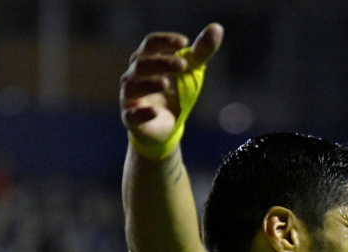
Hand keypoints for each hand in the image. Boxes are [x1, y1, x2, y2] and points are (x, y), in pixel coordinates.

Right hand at [120, 24, 222, 146]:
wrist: (165, 128)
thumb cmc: (174, 93)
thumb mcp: (190, 72)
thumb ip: (201, 52)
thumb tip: (217, 28)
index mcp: (146, 60)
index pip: (150, 44)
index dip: (165, 41)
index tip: (184, 43)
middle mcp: (134, 76)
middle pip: (142, 63)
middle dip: (162, 63)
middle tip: (183, 65)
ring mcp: (130, 98)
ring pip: (133, 86)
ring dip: (149, 83)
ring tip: (166, 83)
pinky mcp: (131, 119)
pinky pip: (132, 115)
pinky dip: (142, 113)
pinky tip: (155, 112)